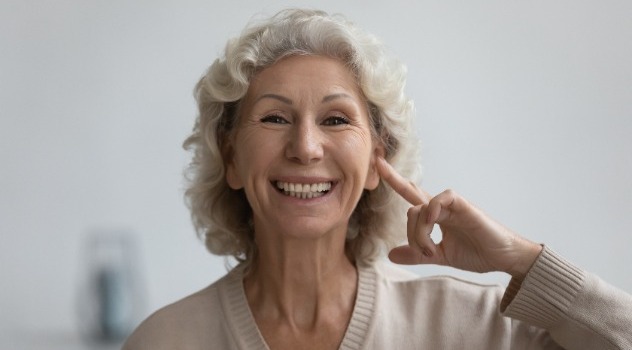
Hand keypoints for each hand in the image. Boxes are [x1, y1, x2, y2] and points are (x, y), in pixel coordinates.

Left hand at [376, 157, 541, 278]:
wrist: (504, 259)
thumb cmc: (476, 254)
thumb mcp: (440, 257)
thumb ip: (417, 255)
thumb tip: (390, 255)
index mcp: (435, 217)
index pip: (411, 195)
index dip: (395, 180)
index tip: (378, 163)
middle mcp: (441, 208)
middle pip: (411, 192)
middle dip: (394, 179)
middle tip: (391, 187)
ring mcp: (452, 206)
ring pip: (421, 206)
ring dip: (419, 232)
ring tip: (429, 251)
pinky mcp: (465, 206)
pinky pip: (442, 198)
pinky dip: (432, 210)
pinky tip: (433, 223)